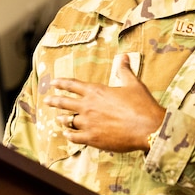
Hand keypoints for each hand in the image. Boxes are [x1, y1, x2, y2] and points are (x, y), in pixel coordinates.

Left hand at [43, 55, 164, 152]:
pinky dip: (69, 135)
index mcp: (96, 91)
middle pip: (65, 102)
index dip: (61, 83)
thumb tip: (123, 56)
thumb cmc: (142, 105)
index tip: (53, 83)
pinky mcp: (92, 138)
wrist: (148, 128)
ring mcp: (88, 123)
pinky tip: (67, 135)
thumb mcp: (133, 84)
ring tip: (58, 119)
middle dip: (54, 101)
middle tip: (46, 100)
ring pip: (68, 120)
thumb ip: (124, 70)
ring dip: (62, 119)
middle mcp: (88, 106)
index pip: (73, 85)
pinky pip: (75, 137)